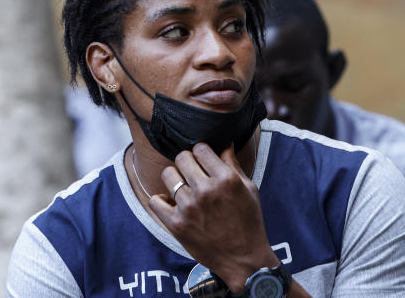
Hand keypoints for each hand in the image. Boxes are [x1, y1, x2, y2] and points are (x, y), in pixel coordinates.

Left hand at [149, 143, 279, 292]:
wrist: (243, 260)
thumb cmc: (249, 222)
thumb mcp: (249, 189)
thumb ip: (233, 165)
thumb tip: (224, 143)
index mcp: (226, 179)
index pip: (201, 148)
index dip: (202, 151)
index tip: (203, 158)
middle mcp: (206, 190)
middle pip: (182, 158)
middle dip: (187, 161)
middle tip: (192, 171)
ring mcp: (189, 208)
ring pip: (168, 175)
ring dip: (175, 178)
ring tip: (183, 187)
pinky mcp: (176, 225)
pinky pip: (155, 201)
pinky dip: (161, 200)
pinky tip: (172, 202)